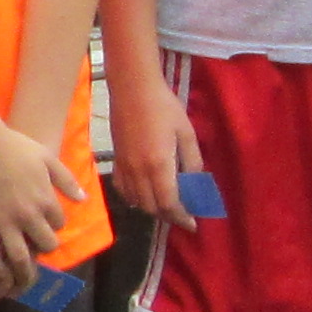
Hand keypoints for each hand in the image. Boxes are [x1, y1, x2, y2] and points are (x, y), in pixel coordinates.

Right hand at [0, 113, 73, 303]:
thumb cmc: (15, 146)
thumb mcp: (48, 158)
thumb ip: (67, 180)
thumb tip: (82, 199)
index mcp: (45, 199)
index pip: (59, 223)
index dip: (55, 224)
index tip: (48, 223)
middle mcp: (27, 215)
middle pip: (45, 243)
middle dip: (45, 247)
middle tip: (38, 247)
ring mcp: (3, 222)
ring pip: (19, 257)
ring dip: (24, 270)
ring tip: (23, 276)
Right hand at [108, 69, 193, 226]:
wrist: (132, 88)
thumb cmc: (164, 106)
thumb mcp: (186, 132)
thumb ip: (192, 161)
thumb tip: (195, 183)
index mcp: (159, 164)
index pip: (169, 203)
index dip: (181, 217)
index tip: (192, 223)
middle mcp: (139, 171)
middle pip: (152, 207)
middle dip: (169, 215)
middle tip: (183, 213)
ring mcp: (124, 167)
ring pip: (137, 201)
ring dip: (153, 208)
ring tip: (167, 204)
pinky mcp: (115, 160)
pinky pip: (123, 190)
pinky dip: (135, 198)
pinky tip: (144, 194)